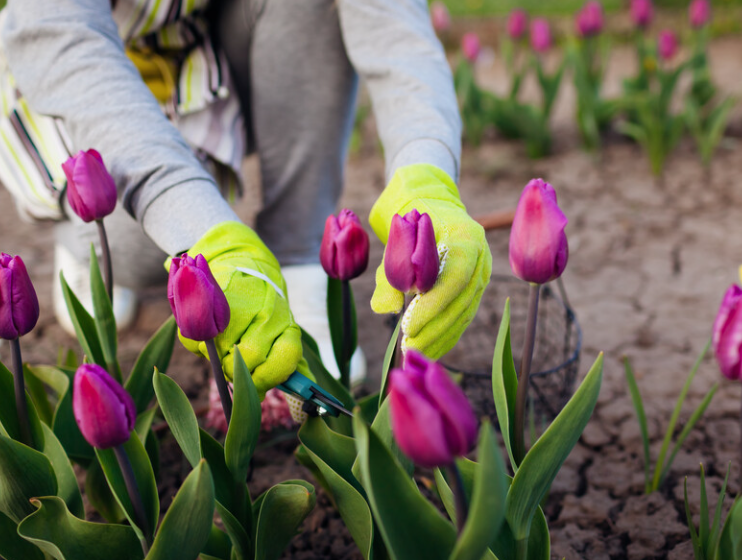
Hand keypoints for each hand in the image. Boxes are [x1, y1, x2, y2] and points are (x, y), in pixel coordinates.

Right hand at [177, 222, 308, 397]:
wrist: (242, 262)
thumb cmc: (265, 307)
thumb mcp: (284, 329)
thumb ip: (291, 363)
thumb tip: (304, 391)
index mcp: (285, 322)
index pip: (284, 359)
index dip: (270, 378)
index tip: (260, 383)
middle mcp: (263, 312)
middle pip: (247, 360)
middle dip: (240, 372)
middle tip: (239, 366)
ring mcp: (233, 306)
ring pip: (218, 354)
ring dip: (218, 358)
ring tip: (225, 343)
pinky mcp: (205, 303)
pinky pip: (195, 343)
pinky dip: (199, 346)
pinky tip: (210, 332)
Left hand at [370, 164, 491, 358]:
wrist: (433, 207)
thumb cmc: (412, 223)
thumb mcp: (397, 240)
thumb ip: (390, 274)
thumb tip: (386, 308)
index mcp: (467, 237)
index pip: (454, 278)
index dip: (433, 305)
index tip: (408, 324)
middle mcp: (481, 257)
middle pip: (462, 301)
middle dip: (434, 327)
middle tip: (408, 346)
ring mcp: (483, 275)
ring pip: (465, 313)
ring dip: (440, 337)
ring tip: (414, 352)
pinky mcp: (476, 289)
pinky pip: (464, 317)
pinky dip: (447, 335)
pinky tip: (429, 349)